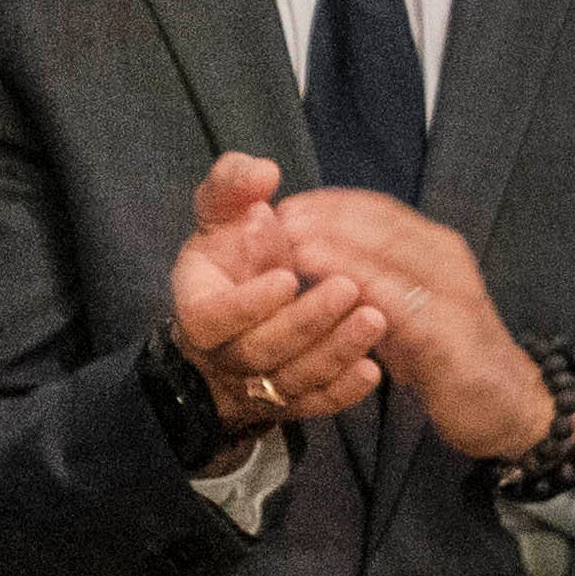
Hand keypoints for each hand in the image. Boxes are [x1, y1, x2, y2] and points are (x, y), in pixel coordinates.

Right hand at [164, 153, 391, 437]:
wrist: (239, 306)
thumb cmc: (231, 252)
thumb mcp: (222, 213)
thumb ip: (233, 186)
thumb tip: (262, 171)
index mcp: (199, 309)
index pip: (212, 319)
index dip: (247, 304)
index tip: (286, 276)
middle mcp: (224, 354)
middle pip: (260, 352)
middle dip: (306, 322)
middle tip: (349, 287)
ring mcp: (258, 382)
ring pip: (292, 381)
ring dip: (335, 352)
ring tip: (375, 319)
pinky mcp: (291, 398)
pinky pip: (315, 404)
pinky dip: (343, 391)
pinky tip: (375, 369)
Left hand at [271, 188, 557, 460]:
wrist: (507, 407)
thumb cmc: (449, 358)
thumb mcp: (406, 311)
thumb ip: (372, 284)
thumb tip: (318, 263)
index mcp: (434, 248)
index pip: (377, 210)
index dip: (327, 204)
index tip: (280, 206)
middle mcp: (445, 260)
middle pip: (379, 223)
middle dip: (324, 217)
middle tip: (273, 219)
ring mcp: (452, 293)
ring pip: (389, 255)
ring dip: (336, 247)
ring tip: (289, 245)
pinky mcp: (449, 334)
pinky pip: (401, 305)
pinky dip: (364, 291)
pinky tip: (329, 293)